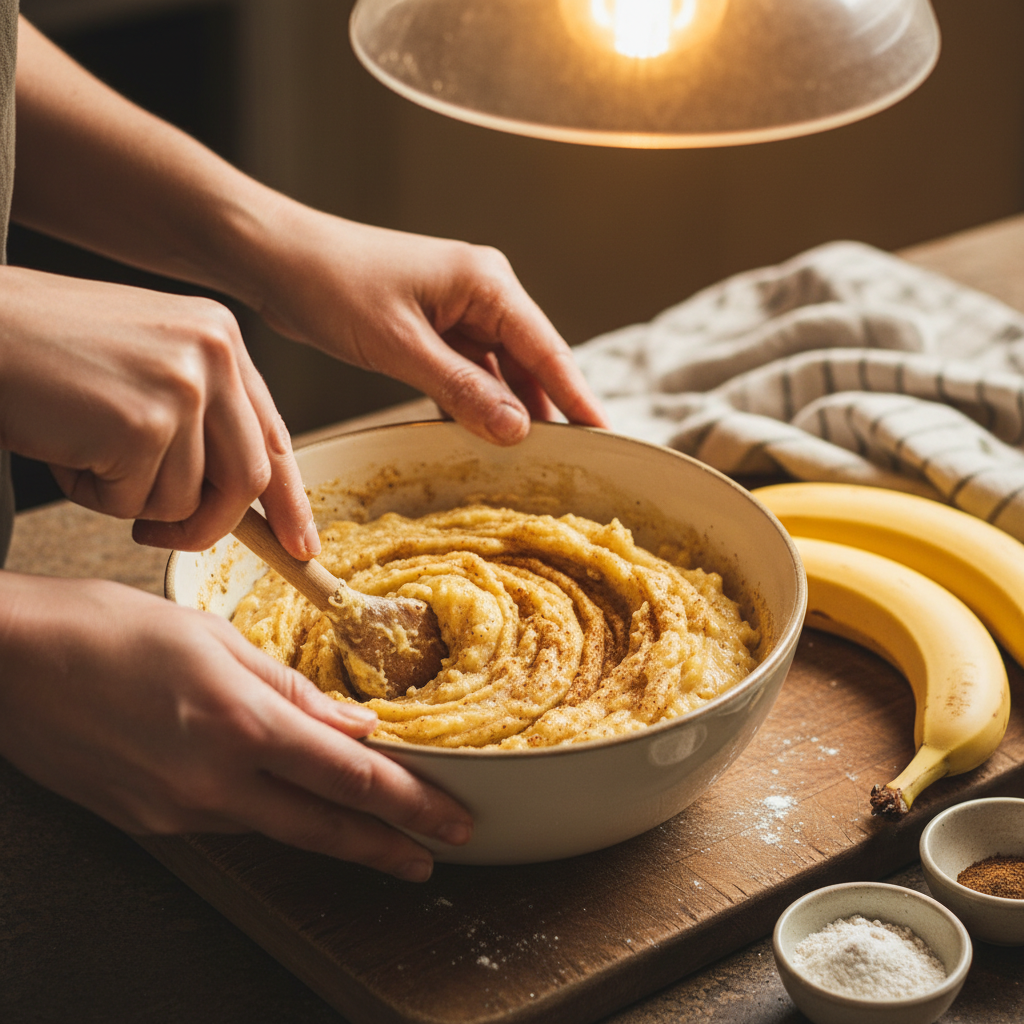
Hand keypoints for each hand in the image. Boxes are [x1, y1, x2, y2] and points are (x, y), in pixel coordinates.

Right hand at [0, 267, 316, 556]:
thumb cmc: (45, 349)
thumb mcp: (147, 362)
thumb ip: (201, 412)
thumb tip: (242, 491)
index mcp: (220, 337)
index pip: (272, 435)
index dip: (288, 499)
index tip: (300, 544)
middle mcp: (214, 355)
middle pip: (247, 478)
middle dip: (208, 525)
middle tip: (160, 537)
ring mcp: (183, 388)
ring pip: (186, 499)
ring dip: (129, 499)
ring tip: (83, 449)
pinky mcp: (143, 424)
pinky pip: (136, 503)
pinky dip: (94, 496)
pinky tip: (65, 450)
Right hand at [0, 573, 471, 880]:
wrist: (8, 662)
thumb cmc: (109, 629)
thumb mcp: (214, 639)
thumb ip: (291, 688)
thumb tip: (354, 724)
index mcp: (241, 723)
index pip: (350, 777)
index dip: (410, 803)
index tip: (450, 820)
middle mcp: (213, 781)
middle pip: (325, 827)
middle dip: (388, 846)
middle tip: (435, 857)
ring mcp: (177, 811)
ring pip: (279, 829)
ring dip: (335, 834)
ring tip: (378, 837)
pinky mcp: (149, 821)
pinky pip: (230, 824)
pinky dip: (273, 818)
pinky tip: (292, 808)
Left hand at [245, 207, 608, 444]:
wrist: (277, 259)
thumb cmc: (333, 286)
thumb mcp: (400, 346)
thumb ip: (461, 389)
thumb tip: (518, 429)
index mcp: (485, 283)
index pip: (546, 349)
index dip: (578, 396)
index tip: (605, 436)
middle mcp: (480, 293)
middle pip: (529, 361)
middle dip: (547, 409)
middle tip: (569, 461)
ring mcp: (456, 311)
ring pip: (498, 371)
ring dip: (507, 410)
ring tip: (529, 458)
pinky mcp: (431, 328)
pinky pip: (466, 372)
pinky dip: (473, 402)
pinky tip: (479, 435)